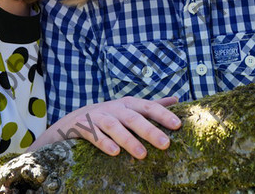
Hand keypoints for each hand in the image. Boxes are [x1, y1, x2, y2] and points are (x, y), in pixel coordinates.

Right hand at [51, 96, 180, 158]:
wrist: (76, 119)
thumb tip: (177, 99)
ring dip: (128, 139)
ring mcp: (99, 116)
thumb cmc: (111, 115)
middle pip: (133, 118)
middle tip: (166, 144)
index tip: (178, 125)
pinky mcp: (84, 127)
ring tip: (142, 154)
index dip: (163, 114)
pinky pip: (94, 135)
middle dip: (150, 130)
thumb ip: (152, 105)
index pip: (148, 107)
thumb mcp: (131, 107)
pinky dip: (104, 142)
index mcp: (129, 104)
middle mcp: (115, 108)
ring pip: (114, 126)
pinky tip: (114, 153)